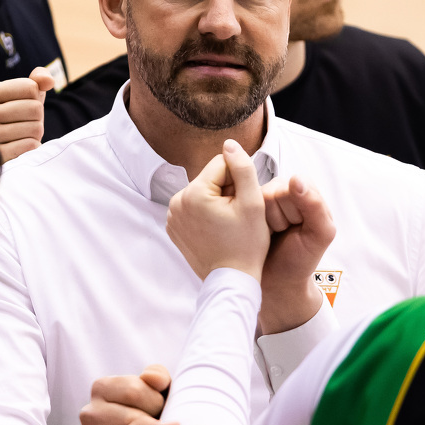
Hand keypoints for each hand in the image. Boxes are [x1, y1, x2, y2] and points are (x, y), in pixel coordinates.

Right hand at [0, 66, 55, 162]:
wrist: (0, 149)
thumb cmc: (15, 115)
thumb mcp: (23, 93)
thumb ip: (37, 78)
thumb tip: (48, 82)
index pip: (31, 87)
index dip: (35, 96)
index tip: (22, 103)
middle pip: (35, 108)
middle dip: (37, 116)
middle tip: (25, 121)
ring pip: (36, 128)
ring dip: (35, 132)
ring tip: (22, 134)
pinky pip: (31, 145)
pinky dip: (33, 146)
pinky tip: (21, 146)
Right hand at [79, 365, 170, 424]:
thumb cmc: (149, 412)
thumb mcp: (156, 390)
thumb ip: (158, 376)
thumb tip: (150, 377)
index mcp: (102, 386)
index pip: (134, 392)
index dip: (156, 402)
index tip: (159, 408)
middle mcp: (89, 411)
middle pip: (133, 419)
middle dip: (155, 424)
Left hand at [166, 139, 268, 281]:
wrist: (231, 280)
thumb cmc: (246, 244)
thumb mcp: (253, 203)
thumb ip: (242, 167)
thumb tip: (229, 144)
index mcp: (194, 193)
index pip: (222, 164)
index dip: (239, 180)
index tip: (242, 204)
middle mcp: (176, 201)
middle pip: (210, 178)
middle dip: (226, 191)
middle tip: (236, 217)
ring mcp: (171, 216)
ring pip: (202, 192)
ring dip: (216, 202)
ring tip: (227, 225)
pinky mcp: (172, 227)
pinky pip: (193, 208)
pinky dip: (205, 214)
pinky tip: (216, 231)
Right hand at [258, 175, 335, 334]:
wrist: (277, 282)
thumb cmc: (301, 260)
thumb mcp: (319, 235)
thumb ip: (315, 206)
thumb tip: (296, 179)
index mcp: (305, 190)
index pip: (292, 186)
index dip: (293, 209)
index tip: (297, 227)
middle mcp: (283, 190)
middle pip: (271, 193)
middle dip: (277, 218)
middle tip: (281, 234)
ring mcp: (261, 199)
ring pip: (253, 201)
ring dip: (262, 224)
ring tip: (269, 236)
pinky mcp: (243, 209)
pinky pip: (238, 208)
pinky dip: (246, 225)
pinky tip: (255, 235)